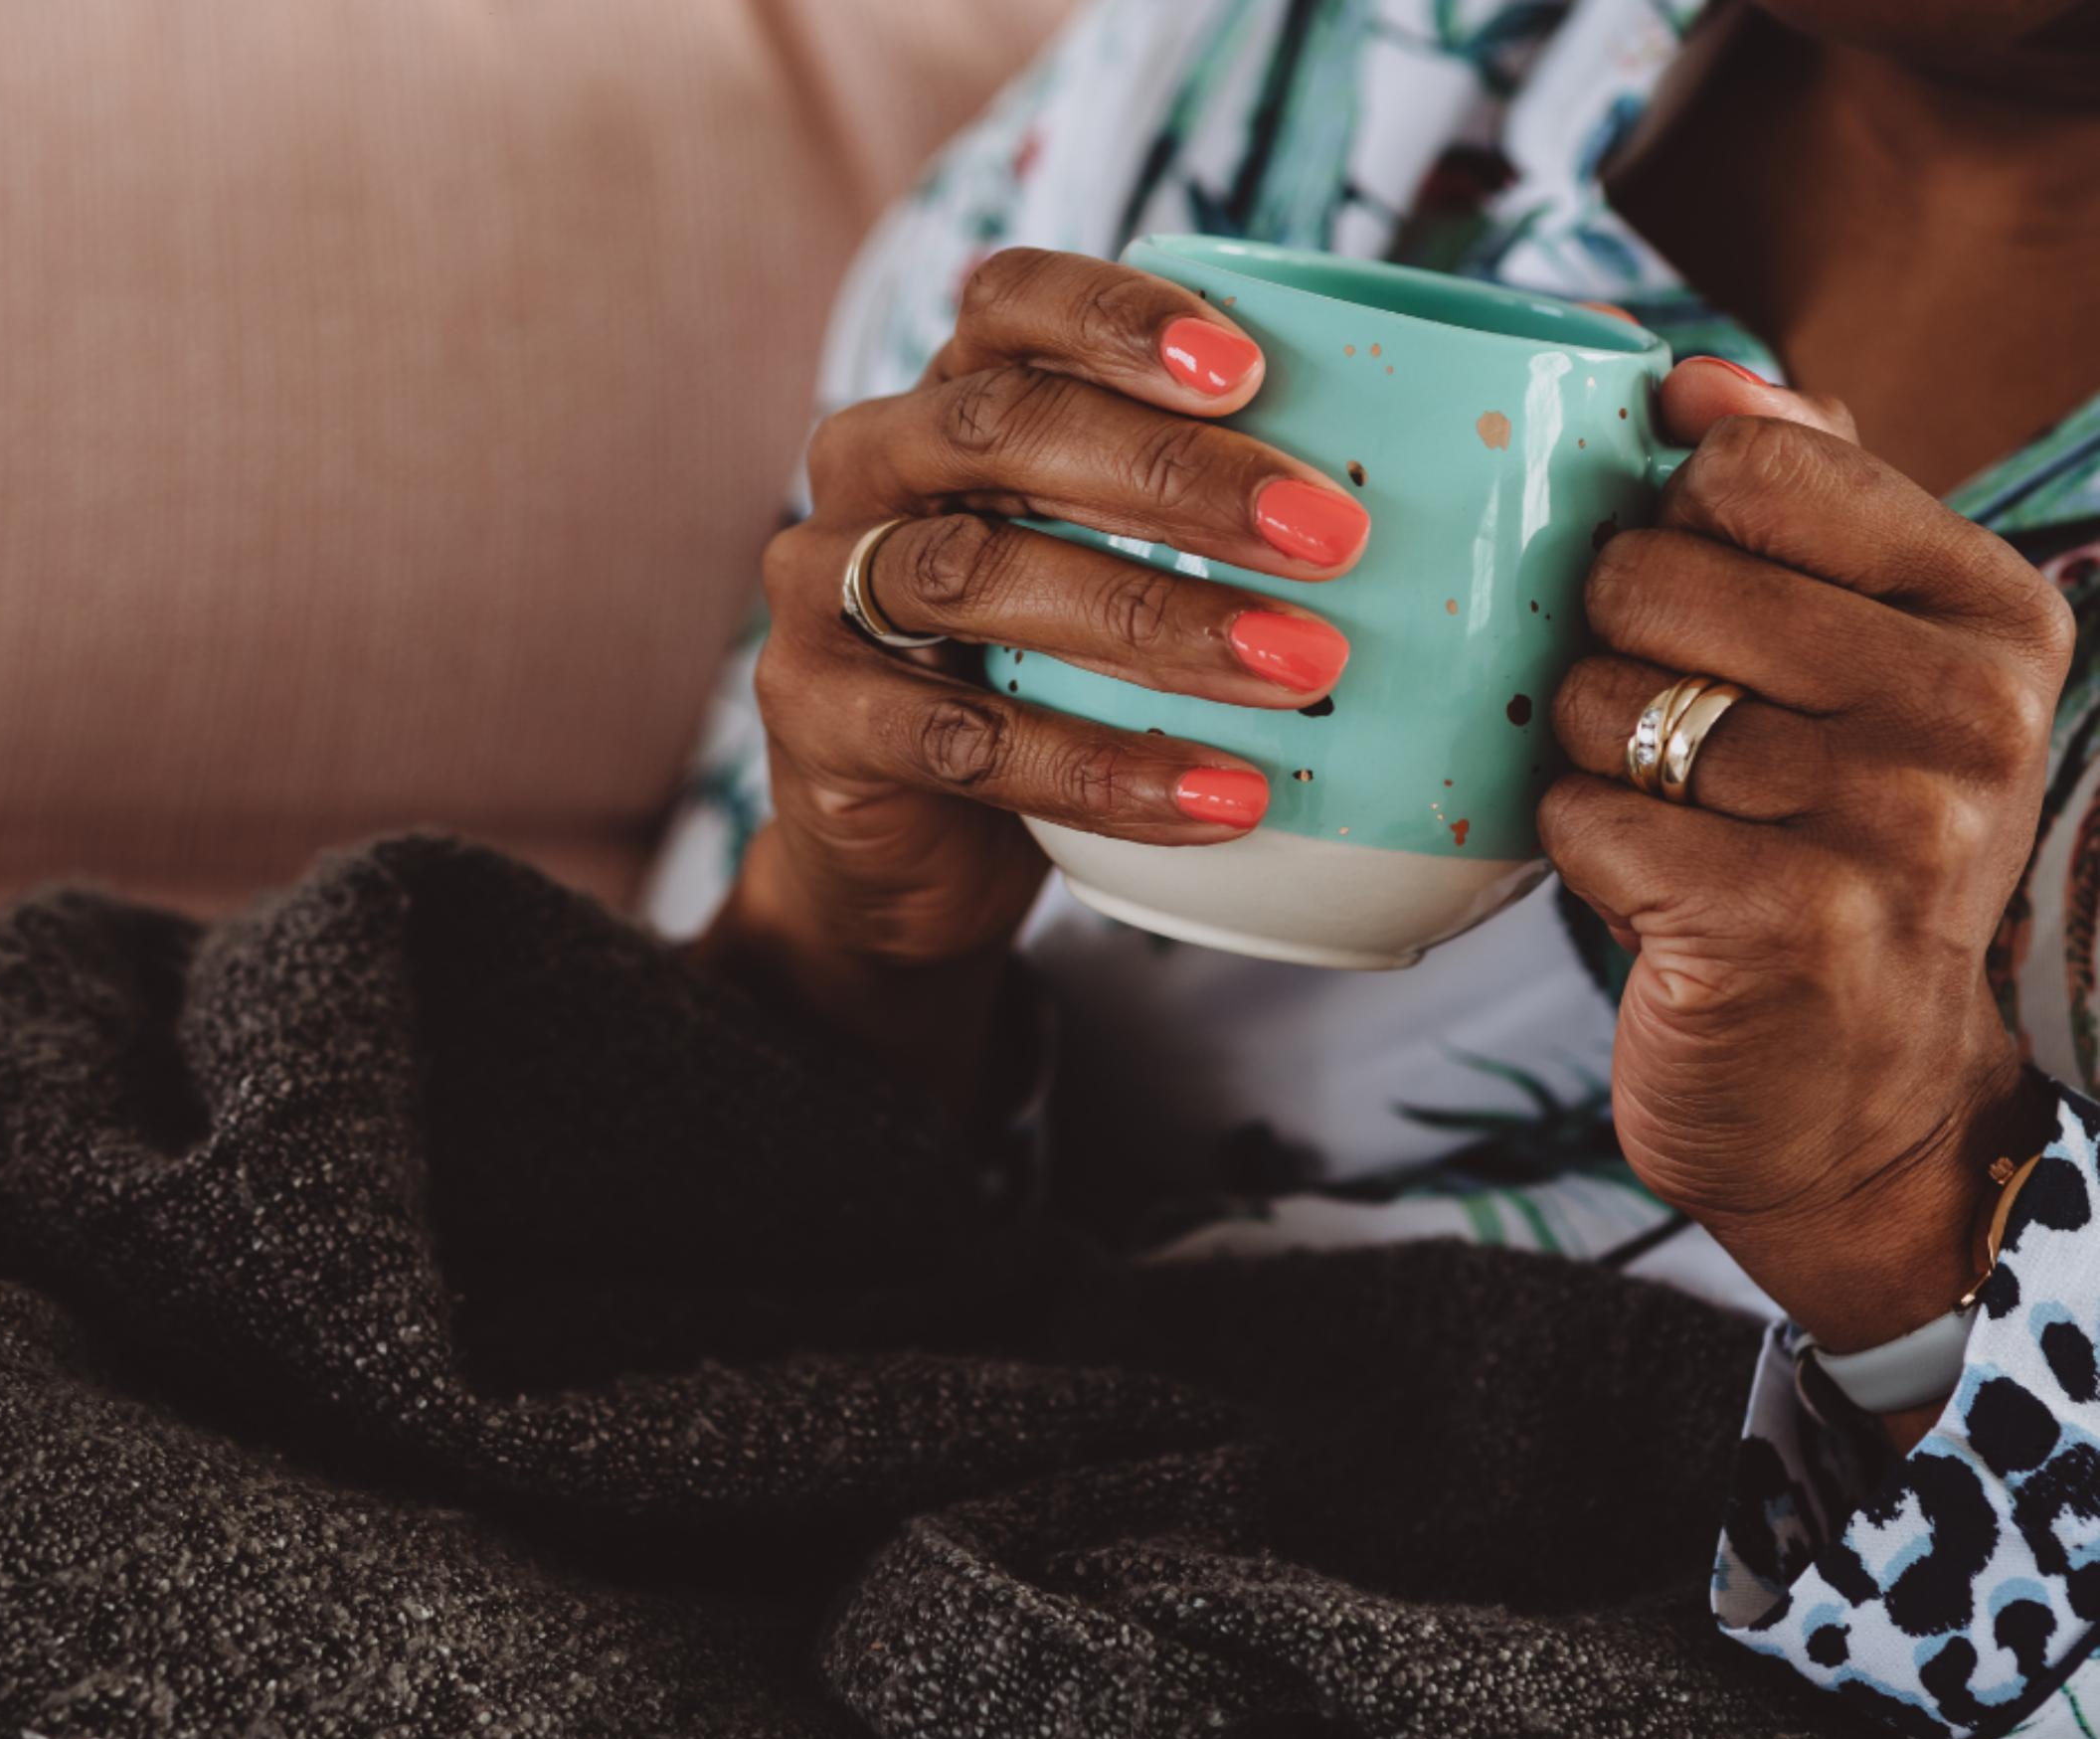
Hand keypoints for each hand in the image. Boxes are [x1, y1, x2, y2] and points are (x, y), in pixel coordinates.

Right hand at [701, 249, 1367, 1105]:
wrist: (913, 855)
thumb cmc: (1052, 678)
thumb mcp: (1123, 569)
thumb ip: (1229, 502)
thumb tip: (1499, 440)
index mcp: (953, 396)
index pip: (1015, 302)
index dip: (1123, 317)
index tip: (1254, 369)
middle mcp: (872, 469)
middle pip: (1005, 429)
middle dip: (1176, 476)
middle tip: (1332, 537)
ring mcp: (826, 592)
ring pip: (978, 579)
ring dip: (1154, 623)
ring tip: (1303, 670)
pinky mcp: (819, 720)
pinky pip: (963, 740)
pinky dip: (1101, 769)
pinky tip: (1222, 799)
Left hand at [1546, 360, 2074, 1349]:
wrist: (1854, 1100)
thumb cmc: (1822, 854)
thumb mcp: (1854, 668)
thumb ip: (1800, 506)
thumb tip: (1702, 375)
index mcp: (1991, 611)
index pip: (1752, 465)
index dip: (1671, 531)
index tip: (1709, 620)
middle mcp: (1967, 707)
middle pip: (1651, 572)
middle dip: (1618, 658)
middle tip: (1684, 750)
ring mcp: (1890, 819)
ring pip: (1605, 699)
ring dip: (1599, 765)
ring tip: (1680, 826)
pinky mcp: (1788, 921)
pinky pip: (1582, 813)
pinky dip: (1580, 853)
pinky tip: (1656, 896)